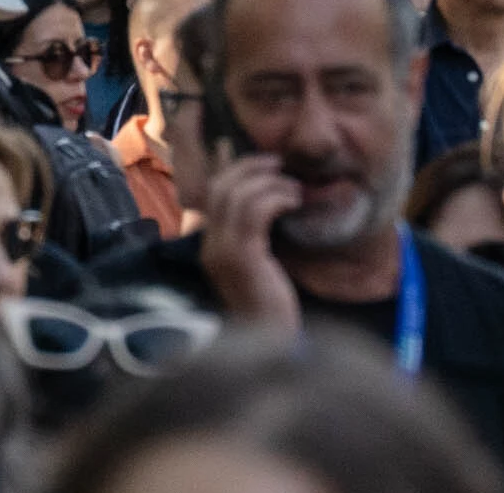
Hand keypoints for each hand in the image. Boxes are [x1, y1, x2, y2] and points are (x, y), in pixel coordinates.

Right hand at [193, 153, 307, 335]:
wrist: (275, 341)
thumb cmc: (273, 304)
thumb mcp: (258, 265)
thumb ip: (255, 237)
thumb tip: (270, 202)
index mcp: (210, 246)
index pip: (212, 193)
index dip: (234, 169)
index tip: (264, 162)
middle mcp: (210, 245)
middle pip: (220, 187)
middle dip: (251, 167)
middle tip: (279, 164)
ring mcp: (223, 251)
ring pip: (237, 196)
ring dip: (269, 182)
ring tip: (294, 187)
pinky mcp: (243, 257)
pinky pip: (255, 212)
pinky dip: (275, 198)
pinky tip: (294, 202)